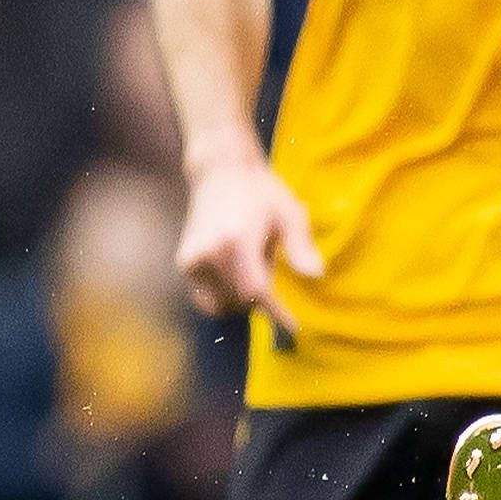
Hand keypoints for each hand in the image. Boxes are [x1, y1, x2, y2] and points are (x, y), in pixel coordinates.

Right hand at [176, 157, 323, 335]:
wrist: (221, 173)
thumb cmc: (262, 192)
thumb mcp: (290, 213)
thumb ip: (301, 246)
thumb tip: (316, 275)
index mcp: (236, 241)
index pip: (256, 291)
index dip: (275, 312)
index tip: (293, 326)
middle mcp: (209, 253)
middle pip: (241, 300)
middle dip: (262, 297)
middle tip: (269, 263)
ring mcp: (192, 260)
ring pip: (222, 304)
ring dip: (242, 297)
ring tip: (251, 263)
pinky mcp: (184, 263)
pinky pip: (207, 297)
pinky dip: (226, 293)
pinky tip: (236, 268)